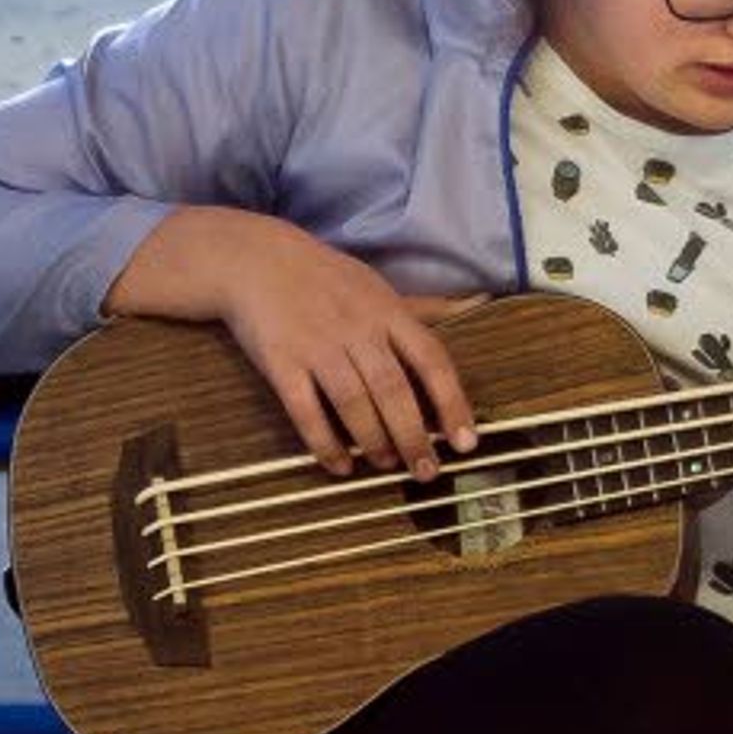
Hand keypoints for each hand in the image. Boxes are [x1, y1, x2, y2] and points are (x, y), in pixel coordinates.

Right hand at [117, 209, 476, 477]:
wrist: (255, 261)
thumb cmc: (324, 277)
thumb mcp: (378, 285)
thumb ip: (424, 306)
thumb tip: (477, 302)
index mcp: (387, 311)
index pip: (431, 360)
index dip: (452, 403)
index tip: (465, 441)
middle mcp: (356, 329)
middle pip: (393, 390)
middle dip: (413, 436)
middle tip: (425, 472)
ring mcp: (317, 346)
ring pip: (353, 403)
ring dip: (373, 441)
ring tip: (385, 465)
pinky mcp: (281, 362)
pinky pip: (306, 411)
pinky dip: (324, 442)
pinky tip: (339, 465)